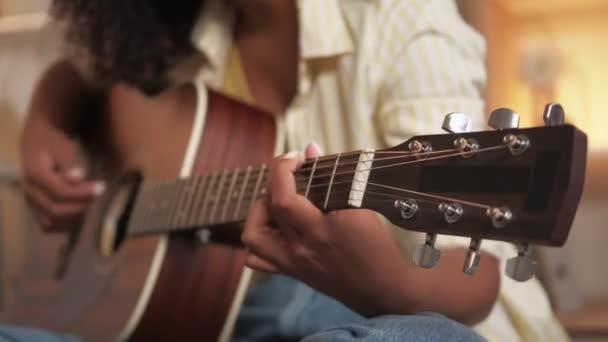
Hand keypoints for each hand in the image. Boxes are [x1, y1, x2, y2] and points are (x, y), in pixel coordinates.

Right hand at [21, 117, 104, 231]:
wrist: (39, 143)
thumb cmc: (54, 142)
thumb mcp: (62, 146)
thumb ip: (69, 162)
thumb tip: (77, 178)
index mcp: (34, 174)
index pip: (58, 191)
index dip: (81, 193)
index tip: (102, 187)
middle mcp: (29, 191)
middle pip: (55, 209)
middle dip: (81, 206)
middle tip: (99, 196)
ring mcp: (31, 202)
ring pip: (51, 221)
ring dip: (74, 217)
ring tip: (92, 205)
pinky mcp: (35, 209)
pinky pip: (48, 225)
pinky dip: (65, 224)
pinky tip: (82, 214)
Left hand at [242, 143, 414, 315]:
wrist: (379, 287)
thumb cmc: (375, 245)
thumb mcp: (360, 205)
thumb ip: (333, 176)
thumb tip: (310, 148)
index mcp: (320, 229)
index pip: (283, 196)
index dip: (282, 169)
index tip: (296, 157)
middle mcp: (300, 246)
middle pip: (267, 208)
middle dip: (274, 180)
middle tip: (291, 174)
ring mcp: (292, 262)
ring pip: (253, 235)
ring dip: (259, 211)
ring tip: (277, 200)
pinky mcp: (290, 272)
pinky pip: (256, 259)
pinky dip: (257, 239)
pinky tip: (273, 226)